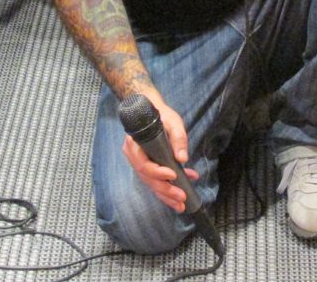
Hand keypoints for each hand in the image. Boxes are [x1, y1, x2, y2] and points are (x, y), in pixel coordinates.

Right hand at [121, 97, 197, 212]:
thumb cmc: (162, 115)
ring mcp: (139, 163)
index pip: (143, 164)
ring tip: (181, 204)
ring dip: (166, 195)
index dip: (157, 173)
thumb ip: (178, 138)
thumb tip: (182, 158)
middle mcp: (134, 156)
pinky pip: (155, 181)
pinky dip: (168, 188)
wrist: (153, 112)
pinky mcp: (148, 167)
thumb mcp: (173, 122)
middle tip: (181, 197)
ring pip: (151, 183)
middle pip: (147, 178)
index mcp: (135, 144)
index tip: (173, 174)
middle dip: (165, 190)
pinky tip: (181, 192)